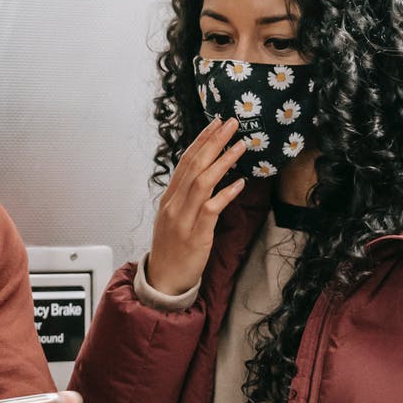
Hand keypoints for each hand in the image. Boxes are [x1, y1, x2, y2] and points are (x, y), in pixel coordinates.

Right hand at [147, 117, 249, 294]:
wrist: (163, 279)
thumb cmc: (171, 249)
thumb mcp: (173, 217)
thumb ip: (185, 197)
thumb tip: (204, 177)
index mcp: (169, 198)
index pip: (185, 162)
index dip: (201, 141)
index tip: (216, 124)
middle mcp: (174, 204)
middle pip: (194, 166)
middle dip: (213, 142)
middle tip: (231, 123)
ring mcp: (183, 219)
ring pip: (202, 182)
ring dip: (222, 161)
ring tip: (240, 145)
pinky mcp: (196, 235)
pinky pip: (211, 209)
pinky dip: (226, 194)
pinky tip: (240, 183)